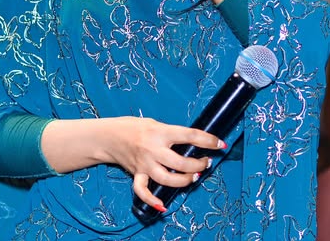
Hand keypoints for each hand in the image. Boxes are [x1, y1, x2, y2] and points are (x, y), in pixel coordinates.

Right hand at [102, 117, 222, 210]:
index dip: (207, 140)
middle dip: (198, 164)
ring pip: (168, 178)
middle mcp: (153, 149)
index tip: (220, 143)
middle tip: (206, 162)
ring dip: (185, 180)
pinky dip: (153, 201)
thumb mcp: (155, 123)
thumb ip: (170, 133)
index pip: (189, 135)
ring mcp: (145, 164)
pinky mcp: (137, 174)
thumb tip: (191, 141)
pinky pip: (144, 191)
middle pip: (181, 162)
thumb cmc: (134, 126)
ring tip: (194, 177)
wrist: (109, 135)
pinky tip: (163, 206)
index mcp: (160, 132)